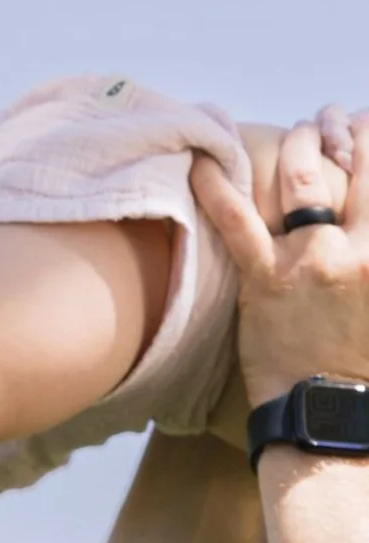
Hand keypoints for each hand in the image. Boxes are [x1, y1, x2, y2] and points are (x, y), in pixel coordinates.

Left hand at [191, 116, 368, 405]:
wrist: (331, 410)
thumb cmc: (368, 359)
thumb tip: (364, 210)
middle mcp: (361, 248)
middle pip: (356, 164)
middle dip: (344, 131)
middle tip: (336, 119)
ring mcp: (309, 262)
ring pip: (302, 178)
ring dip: (298, 143)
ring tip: (297, 130)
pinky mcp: (264, 281)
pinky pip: (236, 223)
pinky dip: (217, 187)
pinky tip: (203, 158)